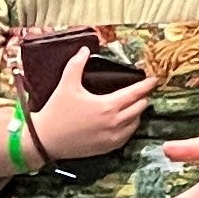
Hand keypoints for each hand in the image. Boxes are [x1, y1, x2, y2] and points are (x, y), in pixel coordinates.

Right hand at [27, 48, 153, 164]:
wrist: (44, 140)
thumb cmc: (56, 112)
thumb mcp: (66, 85)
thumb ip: (76, 64)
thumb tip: (85, 49)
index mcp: (108, 106)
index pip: (136, 93)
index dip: (146, 85)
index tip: (154, 79)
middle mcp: (114, 123)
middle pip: (140, 107)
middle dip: (142, 97)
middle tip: (142, 90)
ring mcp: (112, 137)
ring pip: (135, 122)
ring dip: (137, 112)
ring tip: (134, 104)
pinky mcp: (107, 148)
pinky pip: (127, 136)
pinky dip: (130, 126)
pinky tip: (126, 121)